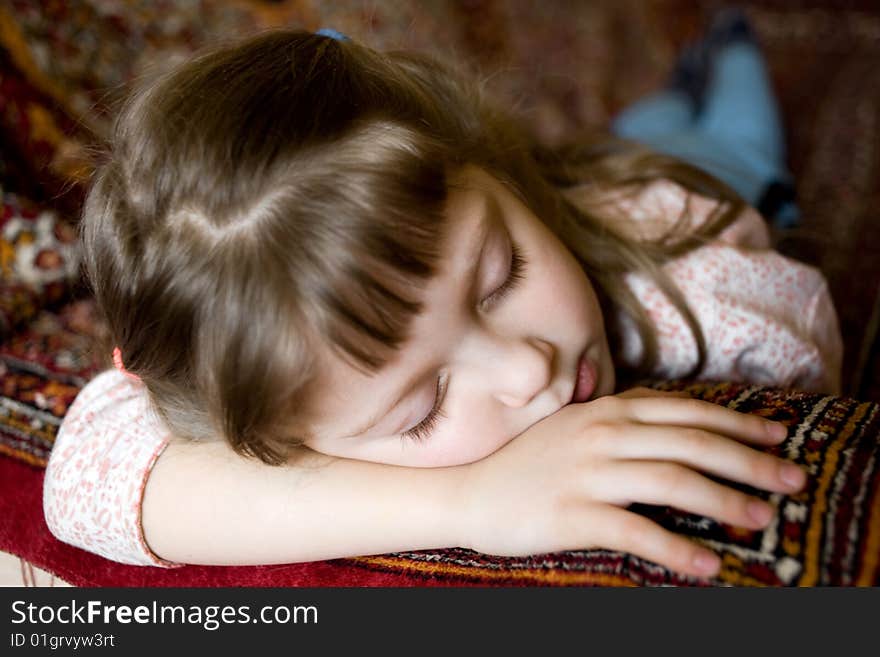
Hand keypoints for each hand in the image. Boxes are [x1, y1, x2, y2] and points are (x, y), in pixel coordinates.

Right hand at [458, 387, 803, 577]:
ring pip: (672, 481)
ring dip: (725, 502)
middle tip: (792, 481)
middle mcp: (603, 434)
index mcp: (608, 410)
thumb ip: (623, 420)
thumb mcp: (576, 426)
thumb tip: (677, 425)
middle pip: (691, 443)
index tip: (778, 438)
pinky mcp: (572, 514)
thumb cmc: (529, 461)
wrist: (469, 491)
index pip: (687, 411)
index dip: (738, 423)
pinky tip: (707, 568)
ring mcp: (587, 473)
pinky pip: (635, 530)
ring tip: (762, 521)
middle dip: (750, 461)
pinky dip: (676, 549)